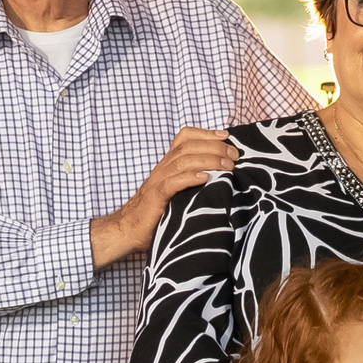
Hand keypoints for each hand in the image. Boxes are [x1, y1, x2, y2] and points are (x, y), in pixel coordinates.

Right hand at [90, 127, 236, 265]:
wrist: (129, 229)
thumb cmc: (158, 212)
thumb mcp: (176, 190)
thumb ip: (192, 179)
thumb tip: (221, 175)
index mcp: (168, 163)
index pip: (185, 137)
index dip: (206, 133)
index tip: (226, 137)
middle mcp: (163, 168)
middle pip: (188, 146)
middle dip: (214, 147)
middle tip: (234, 157)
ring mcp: (158, 181)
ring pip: (183, 161)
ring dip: (208, 160)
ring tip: (227, 167)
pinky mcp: (156, 198)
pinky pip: (172, 183)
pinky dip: (189, 178)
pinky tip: (204, 179)